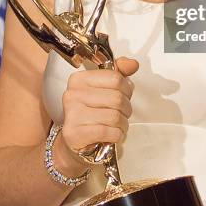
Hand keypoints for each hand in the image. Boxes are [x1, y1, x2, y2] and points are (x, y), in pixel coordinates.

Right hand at [53, 57, 138, 174]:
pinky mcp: (75, 133)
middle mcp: (73, 94)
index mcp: (80, 79)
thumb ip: (120, 73)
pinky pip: (108, 131)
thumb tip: (132, 64)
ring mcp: (72, 113)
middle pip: (117, 98)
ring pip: (114, 116)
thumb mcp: (106, 89)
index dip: (127, 89)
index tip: (124, 95)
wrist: (76, 142)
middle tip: (122, 113)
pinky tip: (112, 134)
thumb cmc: (93, 113)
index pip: (116, 78)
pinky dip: (117, 135)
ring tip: (117, 125)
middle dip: (126, 108)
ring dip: (123, 124)